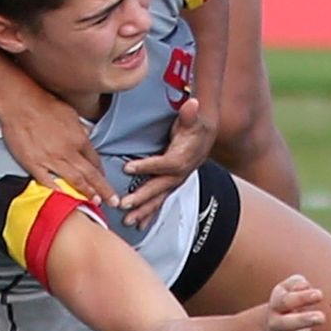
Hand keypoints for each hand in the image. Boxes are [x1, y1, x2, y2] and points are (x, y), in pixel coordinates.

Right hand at [0, 83, 114, 211]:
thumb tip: (84, 136)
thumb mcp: (70, 113)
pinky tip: (64, 200)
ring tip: (95, 203)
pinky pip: (47, 182)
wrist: (20, 103)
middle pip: (91, 174)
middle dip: (104, 189)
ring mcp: (51, 160)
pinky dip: (57, 193)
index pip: (94, 160)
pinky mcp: (34, 164)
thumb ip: (78, 129)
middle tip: (113, 200)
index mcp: (78, 138)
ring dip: (86, 193)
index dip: (101, 172)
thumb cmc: (42, 103)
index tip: (105, 180)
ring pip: (74, 181)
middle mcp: (68, 151)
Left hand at [121, 94, 213, 229]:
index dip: (146, 166)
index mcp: (182, 159)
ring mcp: (175, 182)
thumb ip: (189, 114)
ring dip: (143, 211)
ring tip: (128, 222)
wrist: (206, 136)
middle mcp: (179, 174)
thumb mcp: (192, 118)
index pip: (163, 164)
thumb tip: (192, 105)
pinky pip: (159, 202)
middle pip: (158, 188)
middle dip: (141, 198)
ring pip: (158, 200)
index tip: (128, 168)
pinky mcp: (171, 185)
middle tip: (124, 204)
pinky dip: (150, 214)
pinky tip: (139, 225)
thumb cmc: (195, 127)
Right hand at [264, 276, 330, 330]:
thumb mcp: (287, 288)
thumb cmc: (288, 301)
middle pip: (288, 324)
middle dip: (304, 320)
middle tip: (322, 317)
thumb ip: (297, 283)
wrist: (270, 327)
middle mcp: (276, 324)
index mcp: (276, 305)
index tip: (320, 294)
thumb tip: (306, 287)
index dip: (302, 297)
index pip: (287, 301)